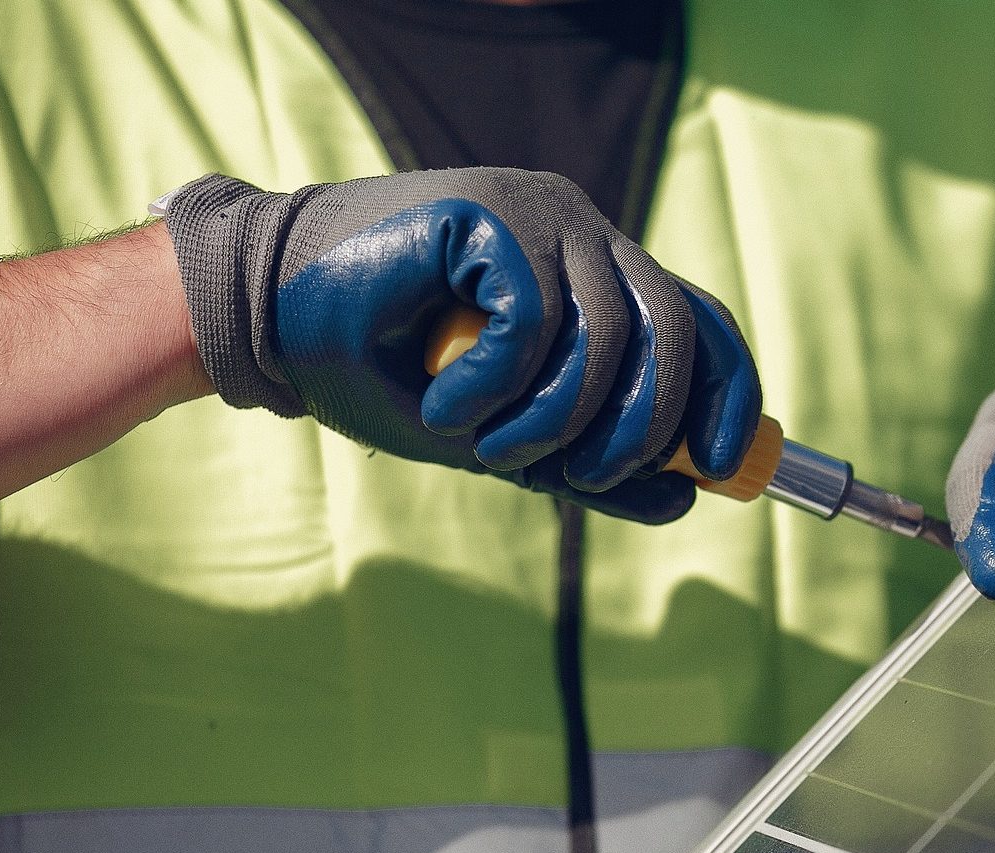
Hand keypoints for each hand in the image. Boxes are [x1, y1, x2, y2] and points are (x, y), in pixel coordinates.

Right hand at [162, 169, 760, 522]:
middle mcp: (583, 233)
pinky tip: (447, 406)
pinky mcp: (492, 211)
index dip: (729, 395)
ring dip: (553, 422)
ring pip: (608, 337)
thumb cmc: (382, 372)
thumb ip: (590, 463)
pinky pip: (536, 322)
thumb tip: (686, 498)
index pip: (700, 323)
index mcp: (598, 273)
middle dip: (644, 426)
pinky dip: (497, 387)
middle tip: (580, 476)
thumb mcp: (503, 434)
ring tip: (488, 449)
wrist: (265, 319)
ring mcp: (541, 213)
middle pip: (675, 331)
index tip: (725, 469)